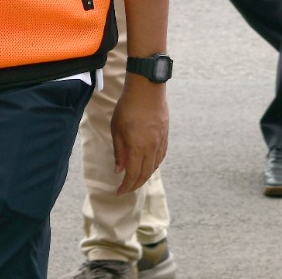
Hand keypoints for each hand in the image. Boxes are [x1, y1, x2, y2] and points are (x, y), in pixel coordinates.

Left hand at [111, 79, 167, 194]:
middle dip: (136, 184)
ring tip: (137, 179)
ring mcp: (160, 141)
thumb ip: (119, 151)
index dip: (126, 186)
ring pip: (155, 166)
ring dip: (146, 176)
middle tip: (127, 189)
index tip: (119, 192)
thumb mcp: (117, 129)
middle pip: (145, 173)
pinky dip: (154, 164)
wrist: (147, 89)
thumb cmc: (127, 107)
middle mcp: (151, 147)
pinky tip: (149, 165)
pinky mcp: (165, 134)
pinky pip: (161, 155)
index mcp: (138, 147)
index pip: (133, 174)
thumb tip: (119, 170)